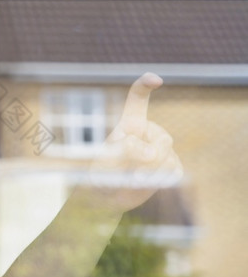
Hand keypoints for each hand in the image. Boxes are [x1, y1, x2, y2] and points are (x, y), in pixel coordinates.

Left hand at [84, 73, 182, 211]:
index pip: (138, 100)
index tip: (155, 80)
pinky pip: (172, 172)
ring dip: (149, 174)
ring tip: (132, 179)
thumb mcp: (105, 164)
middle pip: (163, 140)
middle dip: (149, 159)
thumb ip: (125, 153)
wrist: (110, 196)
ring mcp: (163, 148)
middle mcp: (150, 132)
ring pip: (167, 159)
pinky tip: (144, 183)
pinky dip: (157, 181)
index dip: (145, 86)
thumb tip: (151, 152)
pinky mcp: (172, 165)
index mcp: (130, 125)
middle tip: (132, 174)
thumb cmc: (103, 176)